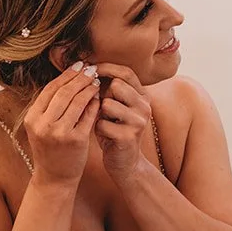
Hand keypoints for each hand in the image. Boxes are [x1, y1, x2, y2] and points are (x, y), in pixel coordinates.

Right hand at [21, 64, 100, 187]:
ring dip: (88, 88)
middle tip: (90, 69)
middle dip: (79, 78)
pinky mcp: (77, 140)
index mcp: (32, 119)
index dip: (65, 75)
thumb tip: (68, 77)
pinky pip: (88, 116)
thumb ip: (50, 106)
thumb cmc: (50, 149)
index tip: (77, 66)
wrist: (54, 178)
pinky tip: (98, 97)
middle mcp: (44, 125)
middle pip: (64, 93)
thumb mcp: (41, 127)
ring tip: (95, 81)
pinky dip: (94, 104)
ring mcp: (60, 133)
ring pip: (77, 102)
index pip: (50, 89)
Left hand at [92, 63, 153, 179]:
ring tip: (105, 123)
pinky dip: (98, 129)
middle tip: (104, 110)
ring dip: (99, 114)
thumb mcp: (113, 107)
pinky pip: (102, 123)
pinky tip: (104, 136)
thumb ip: (107, 90)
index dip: (107, 67)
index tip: (89, 68)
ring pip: (107, 104)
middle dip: (103, 96)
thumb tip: (87, 68)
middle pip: (116, 85)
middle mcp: (145, 106)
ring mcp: (139, 121)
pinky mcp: (129, 136)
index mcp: (142, 96)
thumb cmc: (114, 131)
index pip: (126, 72)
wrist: (125, 163)